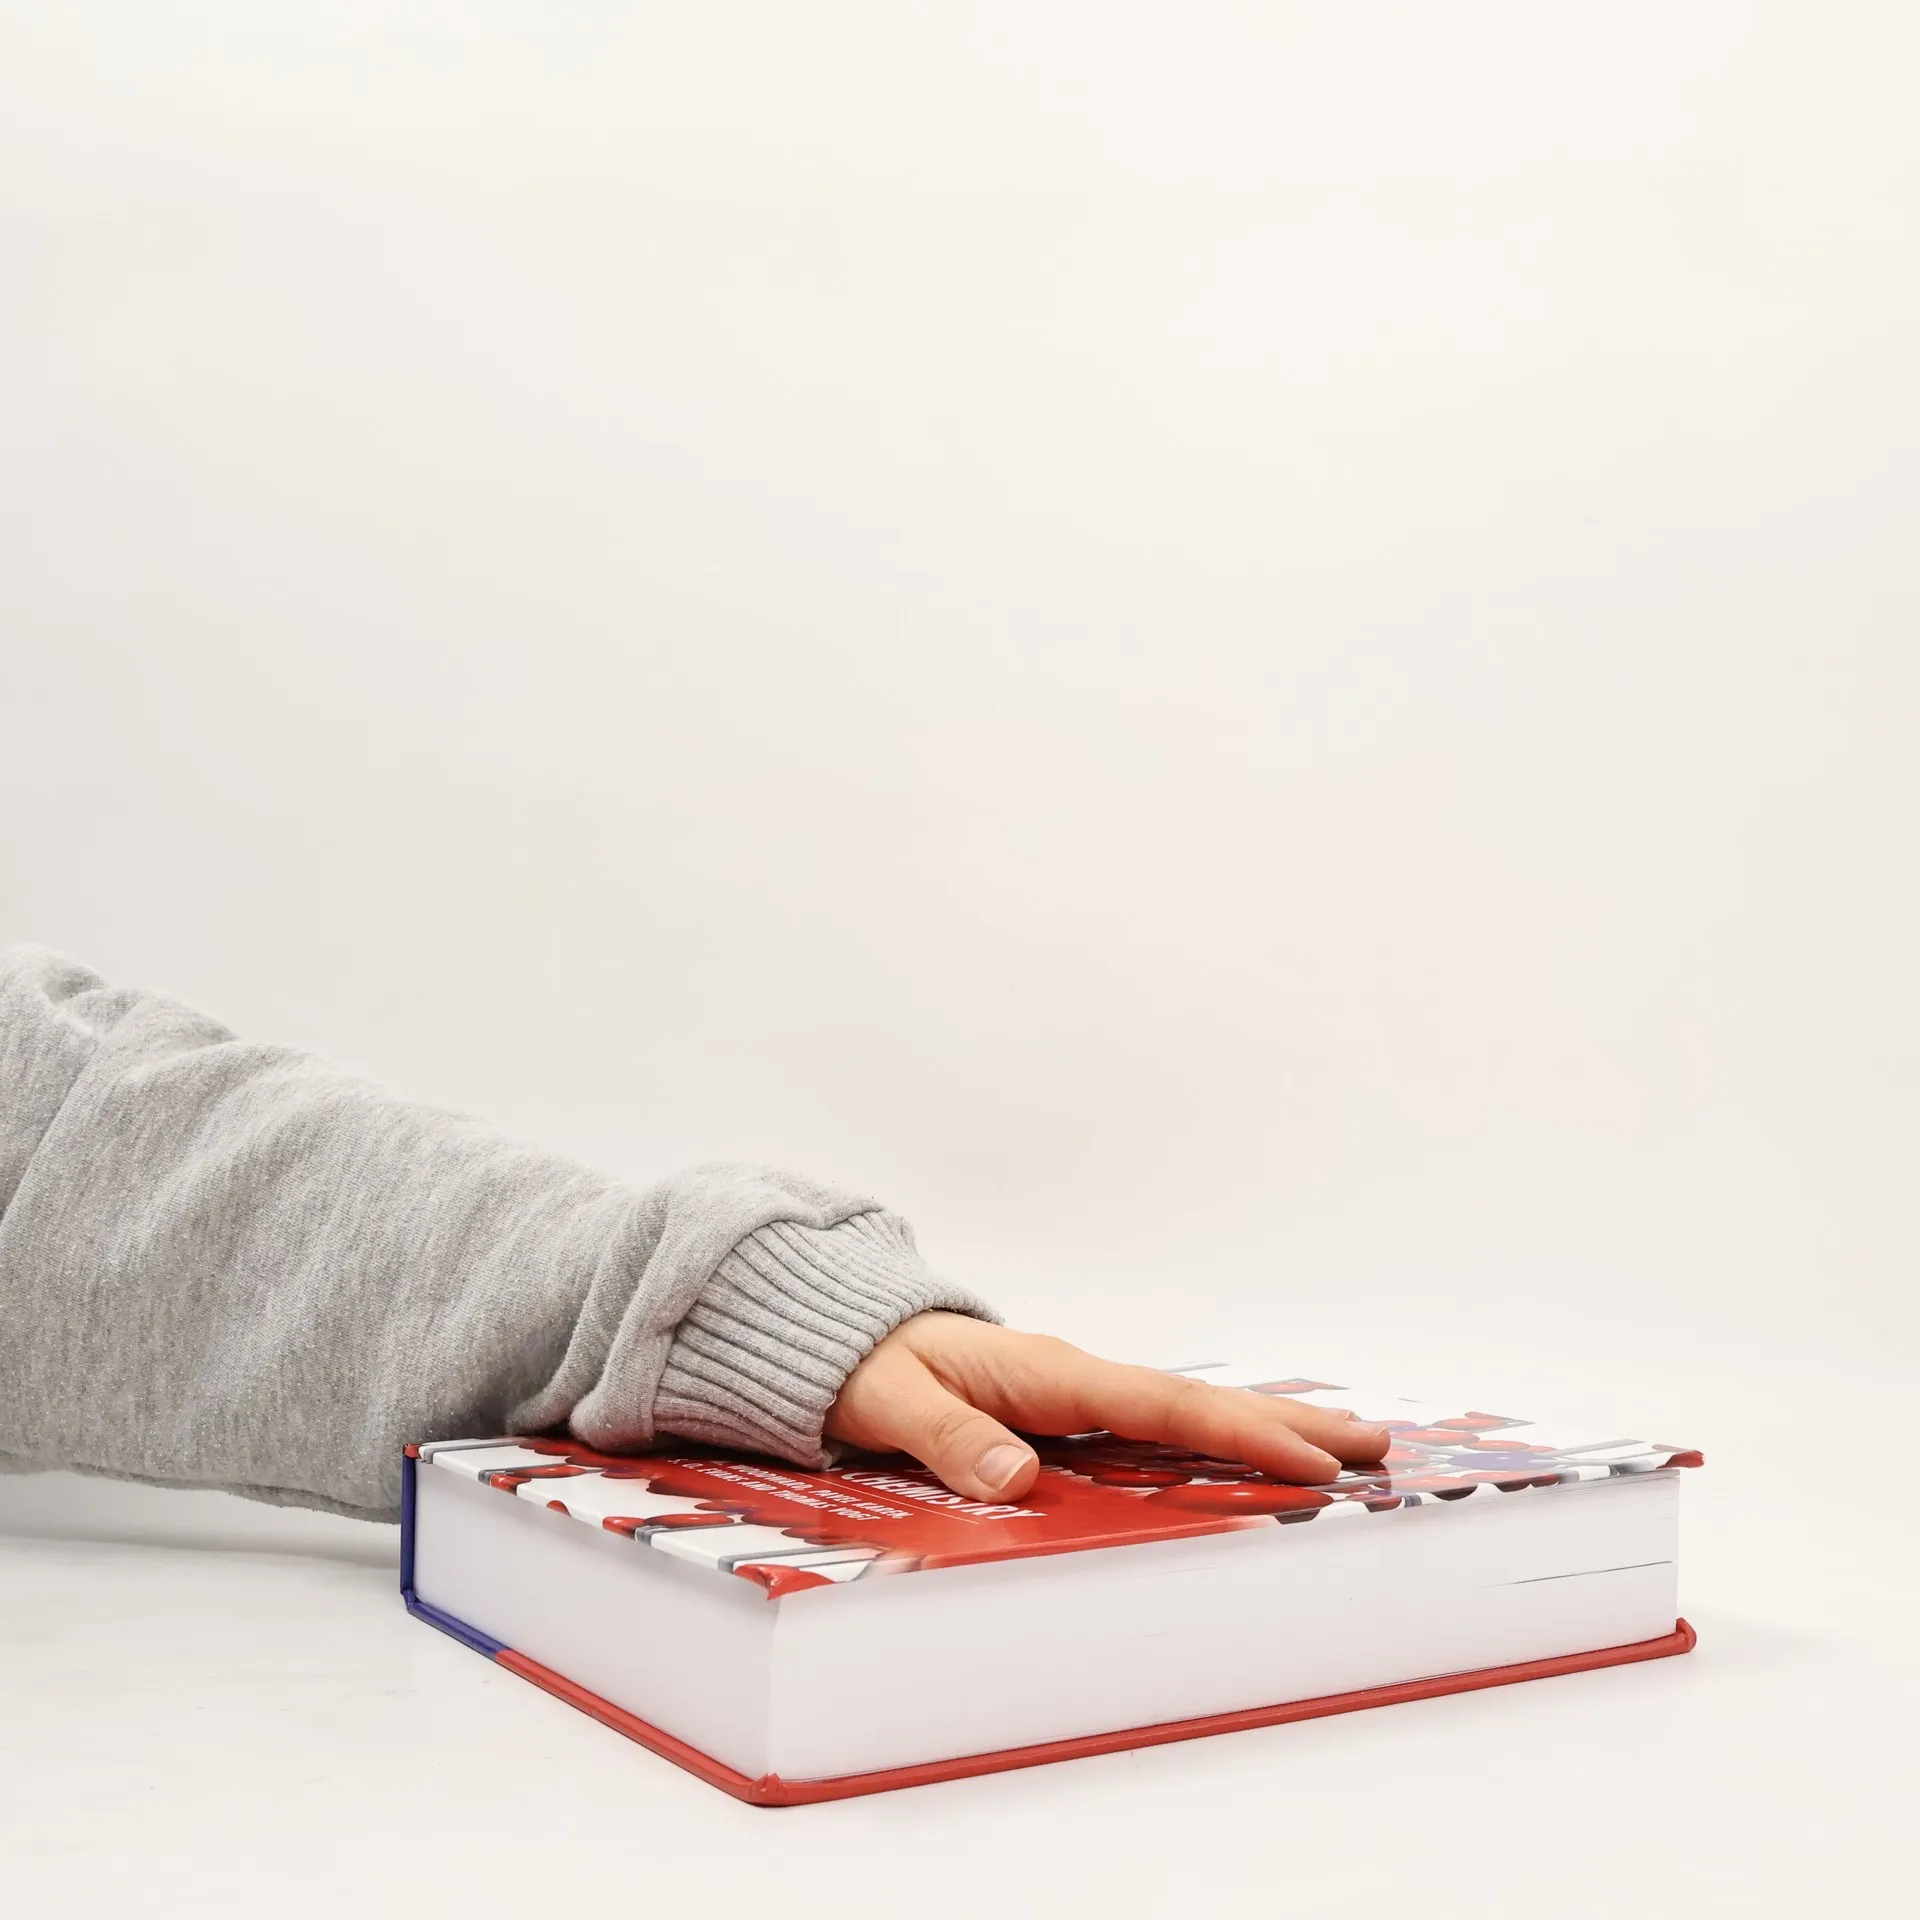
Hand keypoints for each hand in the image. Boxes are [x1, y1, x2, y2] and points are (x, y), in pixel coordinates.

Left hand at [825, 1312, 1391, 1502]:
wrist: (837, 1332)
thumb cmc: (860, 1361)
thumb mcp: (885, 1400)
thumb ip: (947, 1438)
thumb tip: (1018, 1479)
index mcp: (1045, 1371)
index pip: (1158, 1407)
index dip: (1236, 1435)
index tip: (1308, 1460)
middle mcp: (1073, 1377)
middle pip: (1195, 1403)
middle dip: (1285, 1424)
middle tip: (1375, 1445)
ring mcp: (1072, 1393)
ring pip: (1182, 1416)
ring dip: (1260, 1431)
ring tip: (1342, 1451)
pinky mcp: (1061, 1413)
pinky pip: (1150, 1430)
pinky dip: (1208, 1442)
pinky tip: (1242, 1460)